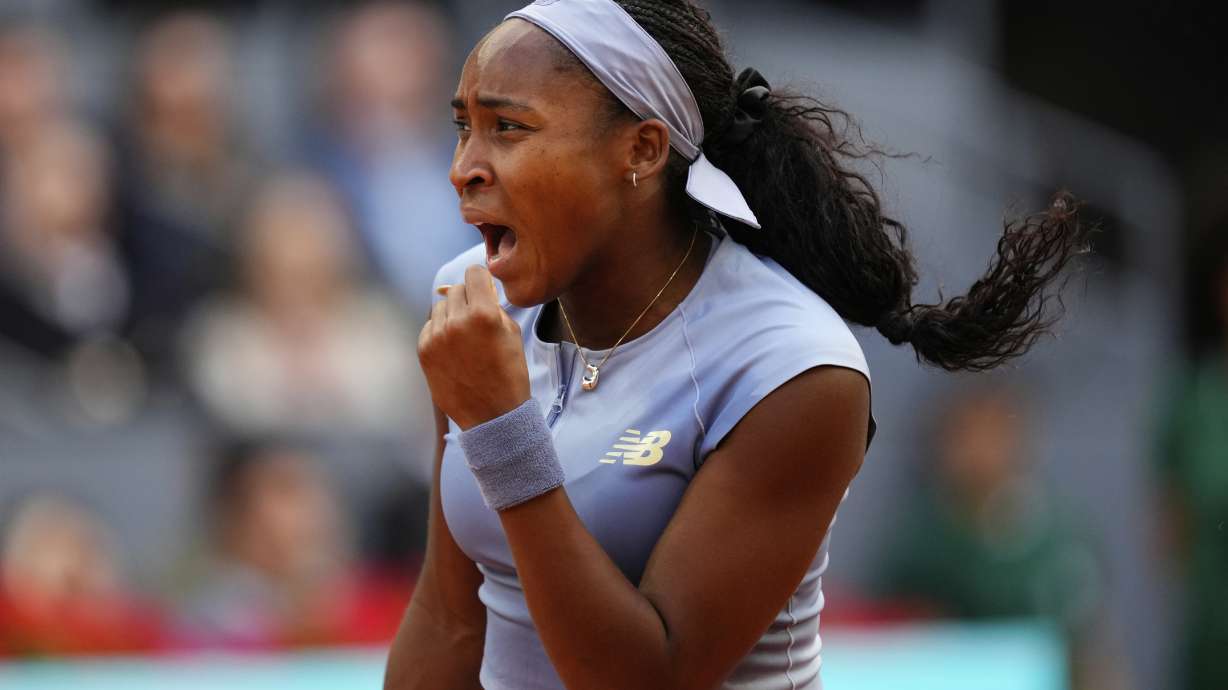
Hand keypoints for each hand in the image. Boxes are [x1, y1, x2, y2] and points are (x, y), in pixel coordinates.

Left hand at [419, 264, 530, 429]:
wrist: (492, 415)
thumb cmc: (509, 373)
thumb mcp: (512, 333)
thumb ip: (493, 305)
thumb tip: (478, 287)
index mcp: (483, 314)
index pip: (474, 273)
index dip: (481, 279)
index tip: (484, 289)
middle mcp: (456, 322)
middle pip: (456, 289)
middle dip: (468, 299)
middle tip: (477, 319)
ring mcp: (436, 337)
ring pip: (440, 307)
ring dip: (452, 315)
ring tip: (465, 337)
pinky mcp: (424, 350)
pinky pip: (430, 326)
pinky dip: (440, 332)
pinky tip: (454, 350)